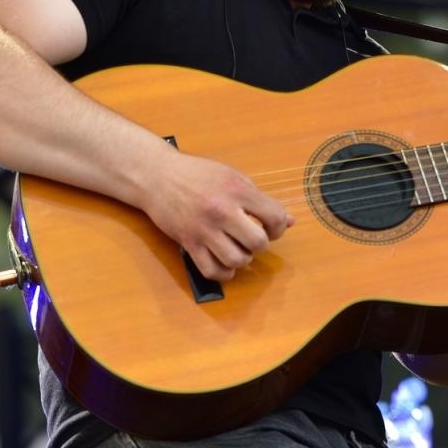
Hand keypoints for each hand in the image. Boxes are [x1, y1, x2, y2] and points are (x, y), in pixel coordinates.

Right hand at [139, 150, 291, 281]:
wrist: (157, 176)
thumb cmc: (197, 174)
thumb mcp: (233, 177)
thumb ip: (260, 199)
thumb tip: (290, 221)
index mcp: (237, 190)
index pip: (274, 217)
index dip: (279, 227)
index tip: (270, 227)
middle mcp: (222, 211)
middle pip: (258, 243)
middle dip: (261, 244)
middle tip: (252, 238)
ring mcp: (204, 229)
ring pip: (237, 260)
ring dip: (243, 259)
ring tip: (238, 249)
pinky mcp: (188, 243)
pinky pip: (211, 270)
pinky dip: (223, 273)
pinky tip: (224, 263)